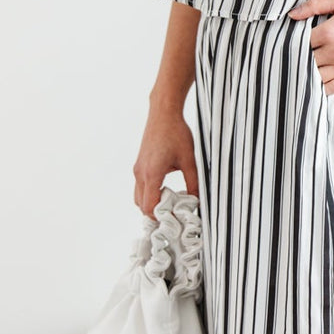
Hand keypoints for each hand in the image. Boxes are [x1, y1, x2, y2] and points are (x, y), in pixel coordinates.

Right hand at [133, 99, 198, 213]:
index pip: (150, 207)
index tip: (176, 220)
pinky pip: (140, 187)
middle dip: (156, 214)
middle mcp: (140, 173)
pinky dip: (149, 194)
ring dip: (151, 204)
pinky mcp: (139, 165)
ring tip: (171, 203)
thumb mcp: (189, 160)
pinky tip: (166, 190)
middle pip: (142, 206)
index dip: (162, 217)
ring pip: (138, 197)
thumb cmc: (176, 133)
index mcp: (152, 174)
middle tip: (174, 214)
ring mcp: (138, 169)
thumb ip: (193, 183)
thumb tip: (196, 201)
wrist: (164, 113)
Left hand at [288, 0, 333, 93]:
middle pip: (305, 61)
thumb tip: (291, 15)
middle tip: (291, 58)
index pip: (299, 43)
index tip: (288, 44)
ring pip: (315, 76)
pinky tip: (314, 85)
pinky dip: (320, 88)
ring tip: (300, 71)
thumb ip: (314, 6)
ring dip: (306, 74)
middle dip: (298, 59)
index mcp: (329, 32)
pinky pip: (331, 88)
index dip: (291, 44)